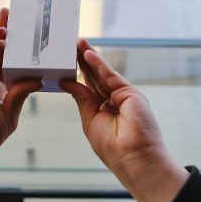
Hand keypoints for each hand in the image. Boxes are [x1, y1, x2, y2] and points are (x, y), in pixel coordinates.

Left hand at [60, 41, 188, 201]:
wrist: (133, 159)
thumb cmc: (113, 147)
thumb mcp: (90, 119)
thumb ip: (81, 98)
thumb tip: (67, 82)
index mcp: (105, 108)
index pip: (89, 86)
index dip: (79, 72)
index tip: (67, 59)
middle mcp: (116, 100)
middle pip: (96, 75)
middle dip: (83, 60)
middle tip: (71, 44)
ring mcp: (125, 96)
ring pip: (103, 73)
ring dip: (89, 57)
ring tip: (77, 42)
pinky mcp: (131, 94)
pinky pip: (111, 76)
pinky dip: (99, 64)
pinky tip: (87, 54)